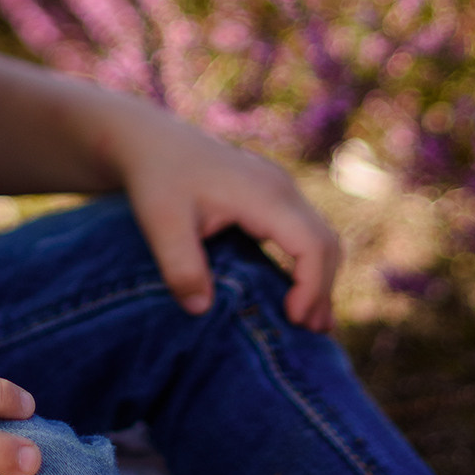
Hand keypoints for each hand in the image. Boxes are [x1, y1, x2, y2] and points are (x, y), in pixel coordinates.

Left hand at [104, 101, 341, 332]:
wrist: (149, 140)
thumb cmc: (155, 178)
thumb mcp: (160, 223)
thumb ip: (180, 266)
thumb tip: (201, 309)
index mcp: (263, 194)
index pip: (311, 244)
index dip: (312, 286)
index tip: (292, 320)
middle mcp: (281, 187)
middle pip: (325, 242)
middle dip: (322, 288)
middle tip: (309, 333)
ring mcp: (279, 187)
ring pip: (320, 235)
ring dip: (320, 276)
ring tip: (310, 321)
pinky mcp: (271, 193)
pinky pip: (304, 230)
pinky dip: (308, 262)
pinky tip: (295, 292)